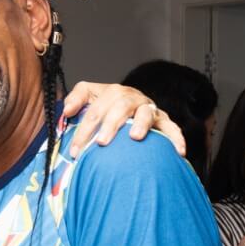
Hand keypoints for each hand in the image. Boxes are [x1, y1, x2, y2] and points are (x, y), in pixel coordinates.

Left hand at [64, 81, 184, 157]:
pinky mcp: (164, 120)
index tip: (75, 150)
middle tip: (101, 143)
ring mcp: (148, 109)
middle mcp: (132, 98)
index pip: (95, 110)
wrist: (131, 106)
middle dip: (110, 124)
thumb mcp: (89, 98)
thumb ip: (76, 99)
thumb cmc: (107, 106)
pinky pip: (172, 128)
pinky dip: (176, 138)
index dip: (83, 129)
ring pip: (146, 112)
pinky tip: (178, 152)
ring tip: (134, 137)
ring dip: (141, 124)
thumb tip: (66, 110)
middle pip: (121, 107)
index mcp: (112, 93)